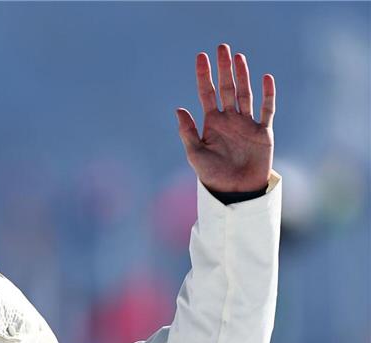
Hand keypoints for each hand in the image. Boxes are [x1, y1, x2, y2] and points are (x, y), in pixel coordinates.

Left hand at [175, 43, 274, 191]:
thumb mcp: (195, 154)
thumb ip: (187, 132)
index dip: (204, 75)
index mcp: (211, 123)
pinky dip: (267, 95)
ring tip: (239, 57)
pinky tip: (266, 78)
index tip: (200, 57)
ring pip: (245, 94)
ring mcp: (246, 124)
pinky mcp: (263, 132)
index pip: (207, 93)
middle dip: (224, 68)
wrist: (235, 192)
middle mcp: (229, 119)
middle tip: (222, 47)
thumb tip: (178, 109)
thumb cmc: (212, 175)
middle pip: (227, 88)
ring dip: (243, 76)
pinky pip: (266, 110)